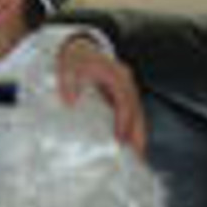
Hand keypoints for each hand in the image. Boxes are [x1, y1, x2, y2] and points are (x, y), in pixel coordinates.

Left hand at [57, 35, 147, 154]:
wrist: (77, 47)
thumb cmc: (73, 58)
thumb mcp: (67, 65)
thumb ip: (67, 81)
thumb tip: (69, 102)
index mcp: (116, 75)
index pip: (125, 100)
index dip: (124, 119)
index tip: (120, 139)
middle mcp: (126, 83)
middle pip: (137, 110)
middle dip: (138, 134)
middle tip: (138, 157)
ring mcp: (126, 89)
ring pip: (138, 114)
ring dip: (138, 135)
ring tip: (137, 158)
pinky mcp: (121, 96)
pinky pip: (131, 115)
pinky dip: (132, 130)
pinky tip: (129, 147)